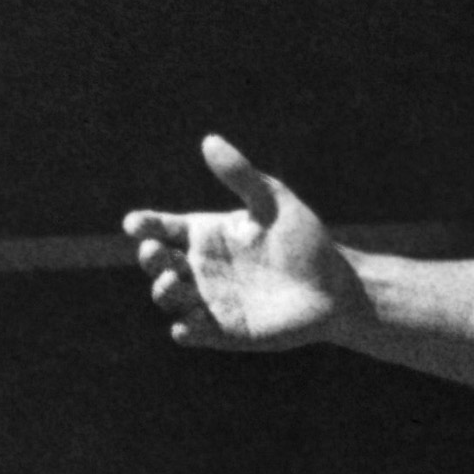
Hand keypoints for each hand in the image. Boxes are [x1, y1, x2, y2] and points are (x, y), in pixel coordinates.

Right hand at [124, 136, 359, 354]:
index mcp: (204, 234)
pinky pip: (193, 333)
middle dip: (149, 257)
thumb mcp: (275, 204)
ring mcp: (210, 299)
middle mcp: (201, 267)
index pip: (160, 227)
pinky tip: (188, 327)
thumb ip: (243, 176)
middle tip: (157, 252)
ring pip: (168, 297)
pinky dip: (185, 331)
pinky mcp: (225, 331)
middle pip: (156, 262)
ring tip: (175, 282)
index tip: (136, 224)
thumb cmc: (306, 243)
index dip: (142, 224)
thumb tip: (210, 141)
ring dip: (163, 291)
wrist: (337, 289)